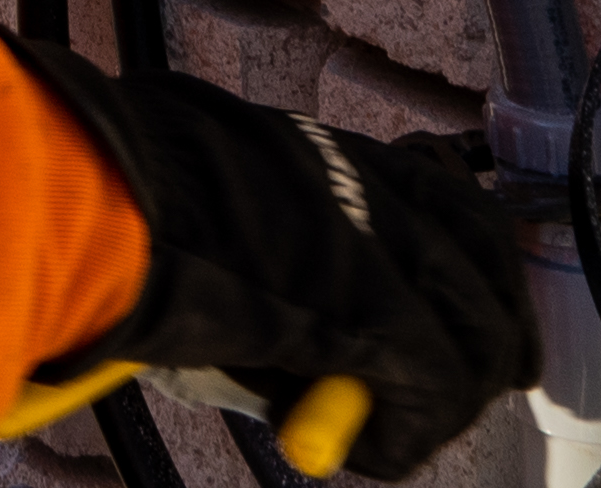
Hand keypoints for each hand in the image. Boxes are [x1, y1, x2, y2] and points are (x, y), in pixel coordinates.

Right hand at [9, 45, 534, 477]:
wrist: (110, 205)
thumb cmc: (130, 207)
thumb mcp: (222, 210)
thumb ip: (284, 257)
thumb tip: (302, 328)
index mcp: (340, 152)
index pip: (455, 200)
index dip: (467, 268)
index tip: (461, 313)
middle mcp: (381, 188)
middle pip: (491, 265)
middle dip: (485, 336)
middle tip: (452, 387)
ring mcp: (389, 248)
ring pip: (480, 335)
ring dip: (446, 395)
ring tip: (394, 425)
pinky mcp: (383, 315)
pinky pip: (437, 391)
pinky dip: (407, 436)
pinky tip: (369, 447)